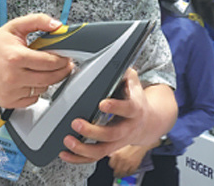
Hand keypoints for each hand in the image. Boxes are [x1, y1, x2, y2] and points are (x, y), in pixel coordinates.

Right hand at [0, 13, 73, 108]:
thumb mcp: (15, 26)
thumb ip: (38, 21)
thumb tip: (58, 25)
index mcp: (17, 57)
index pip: (50, 62)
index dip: (63, 60)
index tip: (67, 57)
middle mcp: (13, 76)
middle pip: (50, 78)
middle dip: (62, 72)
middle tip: (65, 66)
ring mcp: (11, 91)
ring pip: (43, 89)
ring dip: (49, 81)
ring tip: (44, 70)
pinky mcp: (8, 101)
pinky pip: (33, 99)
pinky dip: (36, 91)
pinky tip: (31, 81)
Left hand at [59, 69, 175, 163]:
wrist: (148, 122)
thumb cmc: (135, 99)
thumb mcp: (134, 83)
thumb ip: (125, 73)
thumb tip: (117, 56)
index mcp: (134, 109)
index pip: (127, 109)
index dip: (115, 107)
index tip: (102, 103)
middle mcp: (127, 128)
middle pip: (111, 134)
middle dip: (92, 131)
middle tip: (76, 123)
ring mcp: (118, 141)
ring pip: (101, 150)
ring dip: (83, 148)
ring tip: (68, 140)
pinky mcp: (109, 149)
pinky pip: (94, 158)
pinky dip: (78, 158)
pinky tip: (65, 154)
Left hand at [108, 145, 149, 178]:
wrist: (142, 140)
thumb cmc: (131, 141)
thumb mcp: (120, 143)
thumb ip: (114, 150)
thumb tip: (109, 155)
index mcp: (117, 154)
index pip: (111, 165)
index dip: (112, 165)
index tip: (113, 165)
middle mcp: (122, 159)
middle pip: (116, 171)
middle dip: (116, 172)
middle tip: (116, 173)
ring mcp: (129, 163)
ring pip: (123, 173)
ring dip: (122, 174)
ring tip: (121, 174)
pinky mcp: (135, 165)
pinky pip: (130, 172)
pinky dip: (129, 173)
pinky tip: (128, 172)